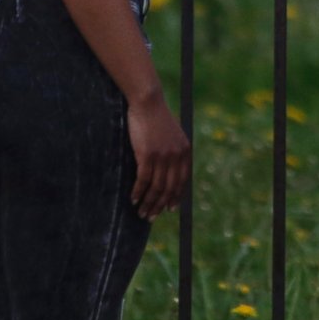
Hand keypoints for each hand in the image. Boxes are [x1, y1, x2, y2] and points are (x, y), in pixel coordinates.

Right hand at [127, 92, 190, 217]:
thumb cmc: (157, 119)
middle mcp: (176, 156)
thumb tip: (168, 172)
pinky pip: (143, 180)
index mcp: (185, 152)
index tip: (169, 209)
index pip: (182, 182)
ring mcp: (163, 156)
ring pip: (156, 187)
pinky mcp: (147, 155)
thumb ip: (174, 153)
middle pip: (169, 188)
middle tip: (150, 217)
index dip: (175, 197)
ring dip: (148, 203)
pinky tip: (133, 199)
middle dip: (160, 206)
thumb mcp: (172, 136)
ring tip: (141, 212)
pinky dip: (138, 192)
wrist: (148, 102)